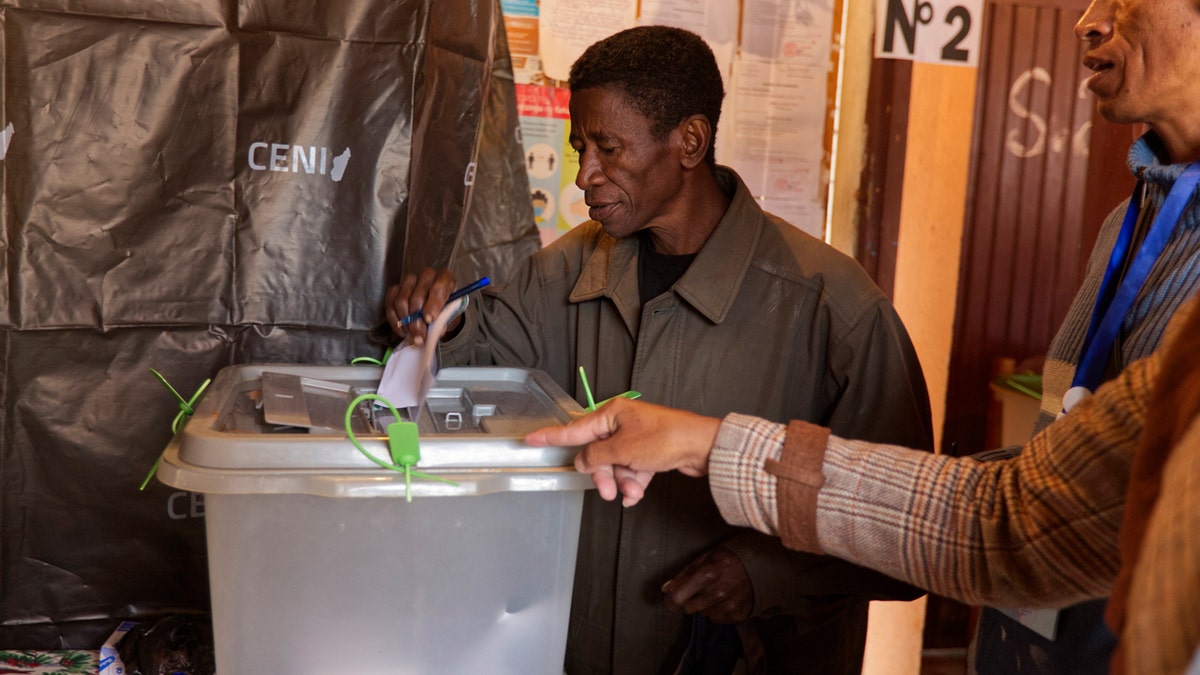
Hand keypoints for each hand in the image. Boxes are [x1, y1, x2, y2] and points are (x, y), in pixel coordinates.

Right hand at [384, 268, 458, 345]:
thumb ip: (445, 320)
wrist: (435, 306)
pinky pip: (390, 304)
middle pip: (416, 298)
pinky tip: (403, 330)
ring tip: (411, 335)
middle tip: (419, 337)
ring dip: (405, 322)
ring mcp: (409, 281)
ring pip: (401, 301)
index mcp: (445, 278)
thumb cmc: (445, 308)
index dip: (433, 305)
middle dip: (416, 321)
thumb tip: (437, 331)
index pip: (438, 288)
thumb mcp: (450, 314)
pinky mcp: (396, 288)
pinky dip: (395, 320)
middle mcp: (426, 276)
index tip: (429, 320)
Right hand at [524, 398, 719, 505]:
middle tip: (608, 491)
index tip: (530, 440)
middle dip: (602, 475)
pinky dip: (633, 482)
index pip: (574, 428)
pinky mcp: (649, 452)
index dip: (551, 436)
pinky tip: (638, 494)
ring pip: (615, 465)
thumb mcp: (623, 450)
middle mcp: (622, 423)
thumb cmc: (665, 439)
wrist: (702, 446)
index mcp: (611, 414)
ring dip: (621, 482)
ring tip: (631, 493)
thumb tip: (582, 461)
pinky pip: (631, 470)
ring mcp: (636, 438)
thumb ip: (596, 457)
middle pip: (597, 453)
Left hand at [662, 547, 753, 623]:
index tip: (670, 600)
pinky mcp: (737, 615)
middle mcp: (716, 593)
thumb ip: (684, 574)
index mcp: (706, 574)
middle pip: (688, 609)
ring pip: (703, 614)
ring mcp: (728, 605)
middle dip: (690, 600)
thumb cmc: (730, 558)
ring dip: (705, 605)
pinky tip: (726, 598)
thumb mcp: (706, 557)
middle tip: (701, 589)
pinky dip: (718, 611)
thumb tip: (666, 589)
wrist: (763, 566)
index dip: (670, 601)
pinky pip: (717, 619)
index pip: (677, 598)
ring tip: (716, 591)